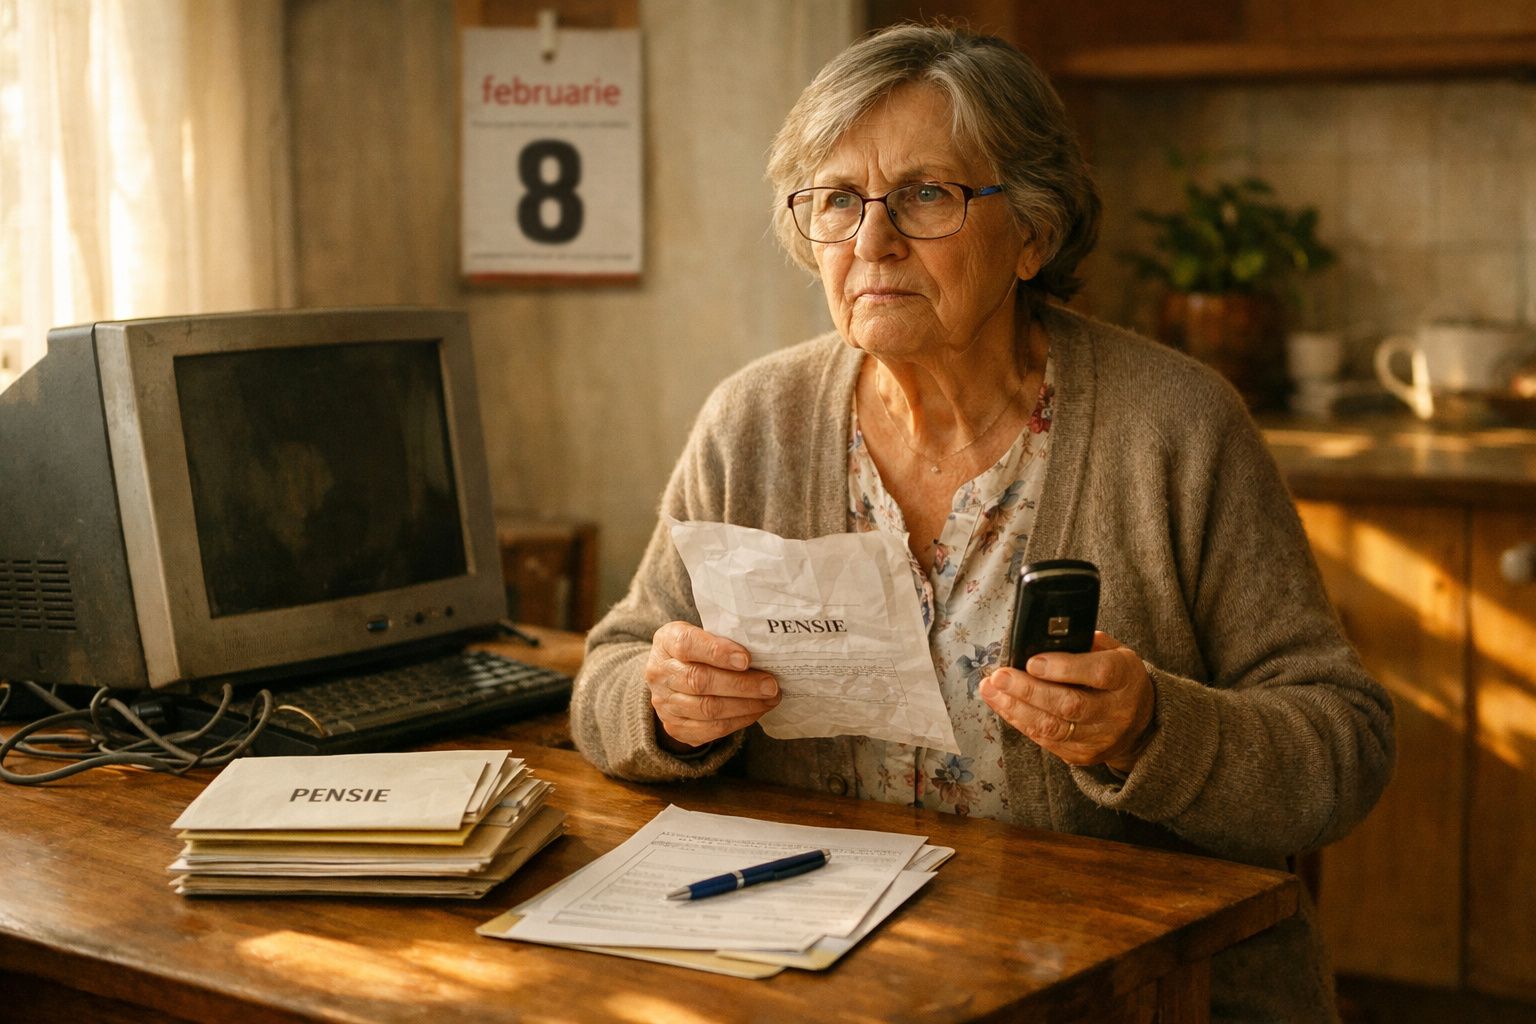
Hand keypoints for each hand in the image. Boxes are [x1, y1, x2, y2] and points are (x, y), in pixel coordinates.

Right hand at [645, 621, 779, 751]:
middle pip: (699, 681)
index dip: (717, 652)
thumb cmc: (698, 650)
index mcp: (666, 642)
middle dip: (741, 685)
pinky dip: (738, 721)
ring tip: (770, 699)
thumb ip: (723, 638)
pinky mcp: (675, 727)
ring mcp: (665, 704)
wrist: (672, 677)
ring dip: (745, 706)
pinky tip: (756, 711)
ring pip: (707, 709)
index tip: (746, 659)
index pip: (687, 645)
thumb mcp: (702, 632)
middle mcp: (659, 673)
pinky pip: (711, 730)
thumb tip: (762, 651)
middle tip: (770, 685)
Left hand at [979, 631, 1154, 771]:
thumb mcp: (1113, 652)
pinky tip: (1002, 705)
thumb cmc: (1116, 678)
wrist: (1139, 724)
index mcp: (1125, 678)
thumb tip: (1042, 638)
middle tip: (999, 676)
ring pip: (1052, 727)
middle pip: (1069, 705)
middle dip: (1028, 690)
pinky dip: (1019, 722)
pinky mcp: (1082, 756)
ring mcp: (1099, 738)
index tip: (1032, 661)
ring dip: (1015, 708)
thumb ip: (1084, 644)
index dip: (1064, 668)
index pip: (1098, 674)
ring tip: (991, 690)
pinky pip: (1045, 741)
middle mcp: (1115, 712)